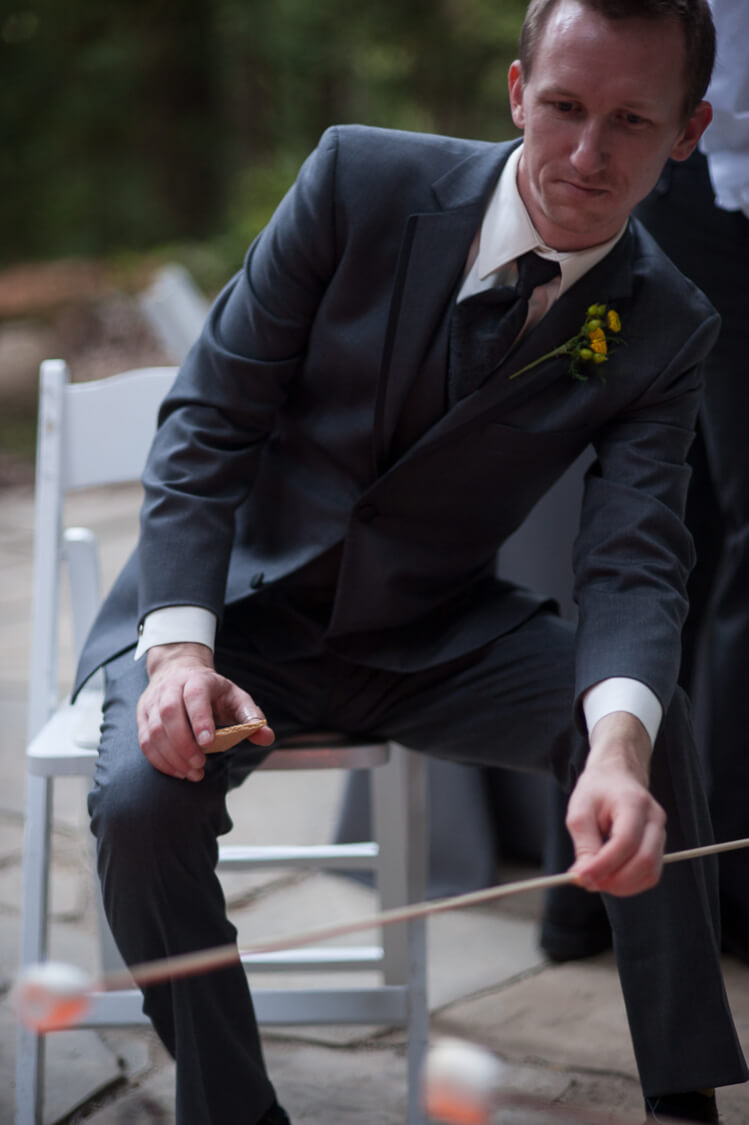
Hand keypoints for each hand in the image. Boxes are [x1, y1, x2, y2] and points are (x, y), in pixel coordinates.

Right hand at [136, 643, 274, 780]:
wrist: (180, 672)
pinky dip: (159, 760)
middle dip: (183, 744)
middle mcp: (171, 687)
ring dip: (171, 756)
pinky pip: (145, 741)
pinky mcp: (143, 715)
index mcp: (198, 680)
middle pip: (169, 714)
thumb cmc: (214, 692)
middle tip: (200, 765)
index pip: (195, 696)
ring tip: (191, 772)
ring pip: (154, 730)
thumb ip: (252, 717)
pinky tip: (177, 771)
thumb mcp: (237, 698)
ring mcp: (153, 701)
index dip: (200, 720)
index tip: (208, 744)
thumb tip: (266, 736)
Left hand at [565, 711, 665, 896]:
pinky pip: (650, 873)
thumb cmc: (596, 790)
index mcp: (634, 803)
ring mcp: (661, 832)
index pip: (625, 842)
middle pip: (644, 861)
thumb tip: (584, 878)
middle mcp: (654, 818)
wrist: (616, 775)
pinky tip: (610, 875)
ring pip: (650, 872)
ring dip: (623, 885)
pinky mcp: (659, 845)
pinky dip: (630, 882)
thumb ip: (584, 846)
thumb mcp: (579, 812)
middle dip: (615, 880)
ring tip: (597, 878)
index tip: (581, 878)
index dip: (603, 865)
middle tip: (588, 883)